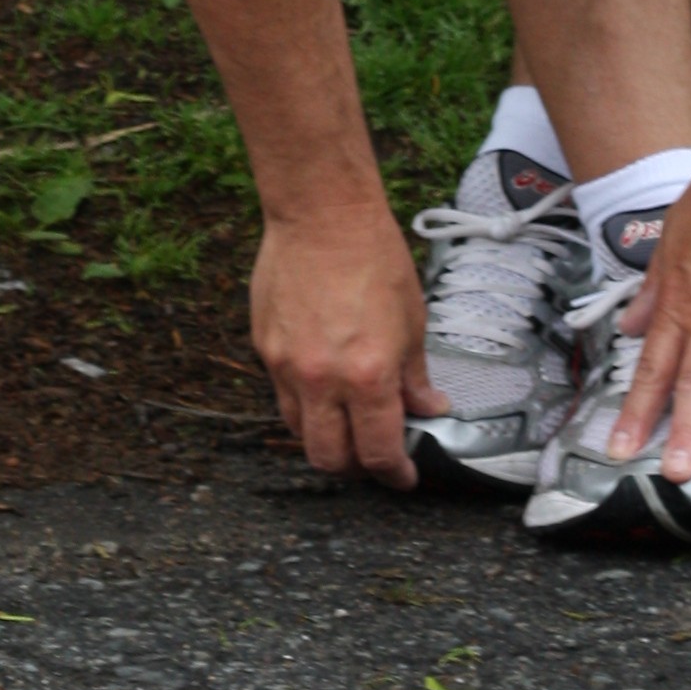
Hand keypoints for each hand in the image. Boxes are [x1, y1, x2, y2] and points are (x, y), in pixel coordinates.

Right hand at [251, 206, 445, 486]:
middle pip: (329, 458)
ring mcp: (287, 364)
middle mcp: (322, 380)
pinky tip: (322, 380)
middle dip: (356, 468)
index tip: (404, 475)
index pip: (378, 453)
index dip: (395, 475)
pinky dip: (304, 400)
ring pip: (298, 430)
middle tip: (373, 456)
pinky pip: (282, 391)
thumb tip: (426, 407)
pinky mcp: (264, 345)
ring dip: (324, 437)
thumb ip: (414, 376)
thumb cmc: (373, 258)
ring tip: (345, 422)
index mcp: (368, 377)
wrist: (322, 213)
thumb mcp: (412, 322)